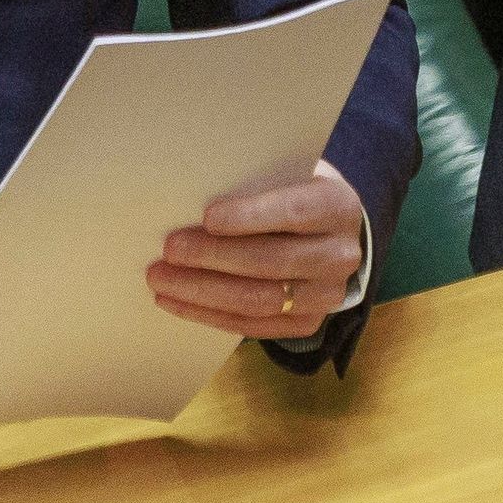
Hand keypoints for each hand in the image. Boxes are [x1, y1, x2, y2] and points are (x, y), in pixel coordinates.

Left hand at [148, 158, 367, 341]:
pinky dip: (209, 315)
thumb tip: (193, 201)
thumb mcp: (287, 177)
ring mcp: (326, 295)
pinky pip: (253, 325)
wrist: (330, 235)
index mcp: (339, 207)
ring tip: (162, 279)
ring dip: (203, 291)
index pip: (295, 212)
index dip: (251, 216)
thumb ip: (255, 185)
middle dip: (215, 256)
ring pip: (260, 300)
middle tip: (171, 249)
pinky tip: (176, 301)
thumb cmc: (294, 195)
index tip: (208, 216)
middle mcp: (341, 255)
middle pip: (272, 261)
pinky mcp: (307, 324)